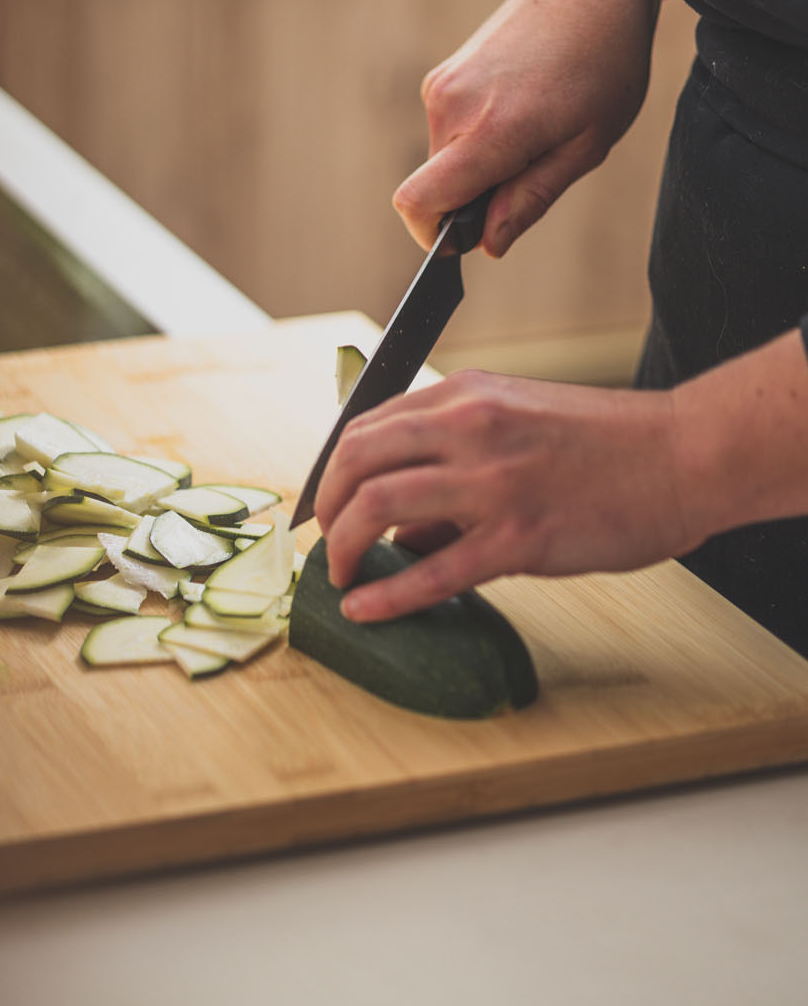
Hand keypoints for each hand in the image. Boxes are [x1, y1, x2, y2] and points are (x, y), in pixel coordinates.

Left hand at [314, 370, 696, 621]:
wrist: (683, 456)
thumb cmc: (610, 444)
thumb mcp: (520, 423)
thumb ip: (455, 464)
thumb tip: (402, 527)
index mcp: (467, 396)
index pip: (368, 426)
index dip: (334, 470)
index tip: (324, 502)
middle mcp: (469, 428)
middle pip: (357, 459)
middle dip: (325, 505)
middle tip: (322, 542)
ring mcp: (492, 482)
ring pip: (378, 506)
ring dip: (343, 546)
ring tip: (339, 575)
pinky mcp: (519, 536)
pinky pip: (434, 571)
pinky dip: (387, 595)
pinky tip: (363, 610)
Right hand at [393, 0, 694, 254]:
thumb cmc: (603, 63)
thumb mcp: (585, 145)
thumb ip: (530, 198)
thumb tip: (488, 244)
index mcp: (489, 131)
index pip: (419, 202)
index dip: (434, 236)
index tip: (468, 239)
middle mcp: (450, 108)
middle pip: (439, 187)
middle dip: (477, 196)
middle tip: (538, 163)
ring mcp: (441, 87)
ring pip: (444, 159)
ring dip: (482, 163)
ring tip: (536, 127)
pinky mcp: (443, 75)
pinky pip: (449, 130)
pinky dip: (478, 136)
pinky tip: (522, 107)